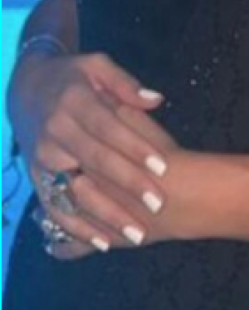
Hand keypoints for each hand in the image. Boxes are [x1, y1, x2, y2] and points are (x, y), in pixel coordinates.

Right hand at [11, 51, 174, 251]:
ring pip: (75, 190)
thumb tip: (156, 100)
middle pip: (95, 161)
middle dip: (128, 184)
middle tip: (158, 204)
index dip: (135, 147)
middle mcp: (55, 130)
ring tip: (137, 233)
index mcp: (74, 101)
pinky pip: (55, 207)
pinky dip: (78, 228)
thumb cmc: (73, 77)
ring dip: (106, 215)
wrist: (25, 90)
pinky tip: (104, 243)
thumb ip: (125, 83)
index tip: (163, 166)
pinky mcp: (36, 177)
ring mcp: (43, 157)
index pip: (109, 127)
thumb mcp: (97, 66)